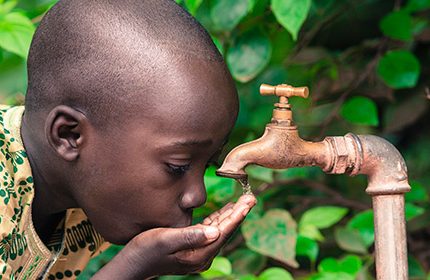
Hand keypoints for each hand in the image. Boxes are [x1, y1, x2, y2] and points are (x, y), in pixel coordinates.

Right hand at [92, 194, 255, 279]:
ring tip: (243, 200)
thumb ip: (190, 236)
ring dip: (231, 215)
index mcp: (198, 255)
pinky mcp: (193, 248)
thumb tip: (215, 232)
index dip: (237, 216)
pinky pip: (211, 231)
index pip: (223, 232)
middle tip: (251, 197)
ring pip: (220, 230)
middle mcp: (202, 256)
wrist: (133, 264)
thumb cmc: (146, 250)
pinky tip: (225, 210)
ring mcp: (199, 253)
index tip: (249, 202)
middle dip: (238, 213)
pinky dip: (219, 219)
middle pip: (226, 231)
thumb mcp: (165, 239)